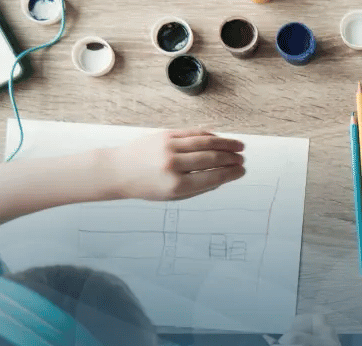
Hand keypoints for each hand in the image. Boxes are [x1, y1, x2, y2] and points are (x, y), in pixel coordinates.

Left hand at [104, 129, 245, 200]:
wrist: (119, 171)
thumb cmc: (146, 186)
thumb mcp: (172, 196)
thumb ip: (198, 188)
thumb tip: (223, 177)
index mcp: (176, 185)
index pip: (213, 177)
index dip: (230, 174)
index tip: (241, 171)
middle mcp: (173, 165)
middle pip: (211, 158)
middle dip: (231, 158)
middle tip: (242, 159)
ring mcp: (169, 147)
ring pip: (205, 142)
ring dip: (226, 144)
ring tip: (239, 146)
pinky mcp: (165, 134)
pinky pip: (193, 133)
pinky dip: (209, 135)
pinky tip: (219, 139)